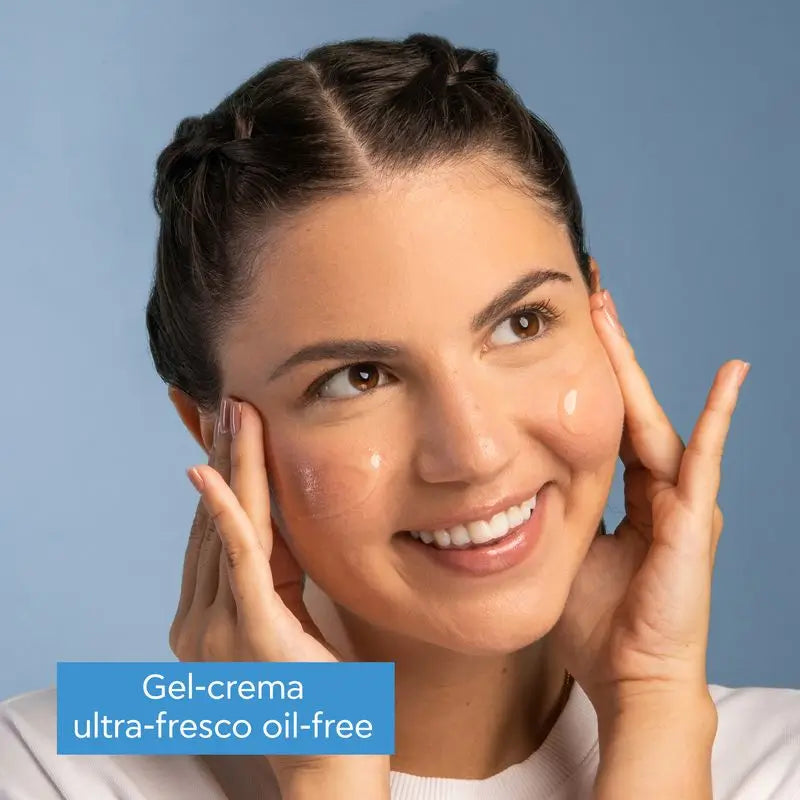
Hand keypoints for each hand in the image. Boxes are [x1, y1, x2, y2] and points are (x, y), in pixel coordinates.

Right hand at [169, 397, 389, 794]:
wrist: (332, 763)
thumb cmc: (319, 698)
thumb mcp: (290, 620)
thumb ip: (273, 575)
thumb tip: (273, 518)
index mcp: (207, 621)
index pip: (213, 535)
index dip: (219, 478)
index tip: (226, 429)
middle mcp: (198, 626)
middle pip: (212, 524)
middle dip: (223, 459)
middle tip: (230, 402)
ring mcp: (217, 633)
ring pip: (225, 530)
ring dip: (230, 467)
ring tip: (235, 415)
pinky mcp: (250, 634)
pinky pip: (236, 562)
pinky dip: (224, 512)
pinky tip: (210, 472)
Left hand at [549, 289, 748, 717]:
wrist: (629, 678)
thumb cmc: (597, 624)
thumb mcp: (566, 553)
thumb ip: (556, 514)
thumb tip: (515, 488)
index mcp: (629, 497)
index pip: (607, 424)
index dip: (590, 379)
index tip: (568, 334)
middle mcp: (659, 491)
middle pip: (629, 408)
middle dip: (609, 353)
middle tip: (590, 298)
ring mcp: (680, 502)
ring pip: (655, 420)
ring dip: (634, 368)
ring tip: (612, 313)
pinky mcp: (692, 521)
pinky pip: (704, 460)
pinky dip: (719, 417)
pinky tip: (731, 376)